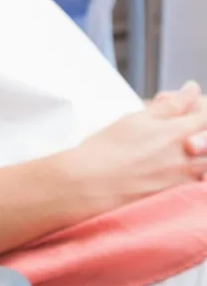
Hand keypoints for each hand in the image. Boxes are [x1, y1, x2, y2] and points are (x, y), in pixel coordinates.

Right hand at [61, 84, 206, 211]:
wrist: (89, 184)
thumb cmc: (107, 149)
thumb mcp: (137, 119)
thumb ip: (171, 105)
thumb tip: (192, 88)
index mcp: (175, 132)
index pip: (206, 117)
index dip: (201, 109)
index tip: (192, 104)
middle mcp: (184, 157)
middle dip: (201, 133)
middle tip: (186, 129)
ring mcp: (181, 179)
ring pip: (205, 165)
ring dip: (198, 155)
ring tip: (177, 151)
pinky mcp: (174, 197)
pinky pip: (196, 184)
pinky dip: (194, 175)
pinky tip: (173, 171)